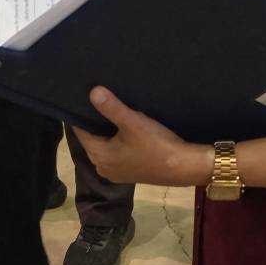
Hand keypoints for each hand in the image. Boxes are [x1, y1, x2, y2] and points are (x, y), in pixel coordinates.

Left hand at [70, 87, 211, 186]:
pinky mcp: (129, 172)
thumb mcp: (133, 122)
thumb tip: (92, 92)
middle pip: (93, 138)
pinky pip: (115, 152)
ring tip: (111, 109)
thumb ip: (111, 107)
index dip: (83, 114)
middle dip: (96, 121)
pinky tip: (125, 128)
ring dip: (108, 130)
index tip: (83, 97)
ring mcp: (116, 172)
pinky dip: (117, 140)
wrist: (184, 167)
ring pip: (105, 145)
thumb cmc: (156, 145)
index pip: (81, 131)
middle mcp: (102, 167)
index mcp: (99, 156)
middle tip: (98, 98)